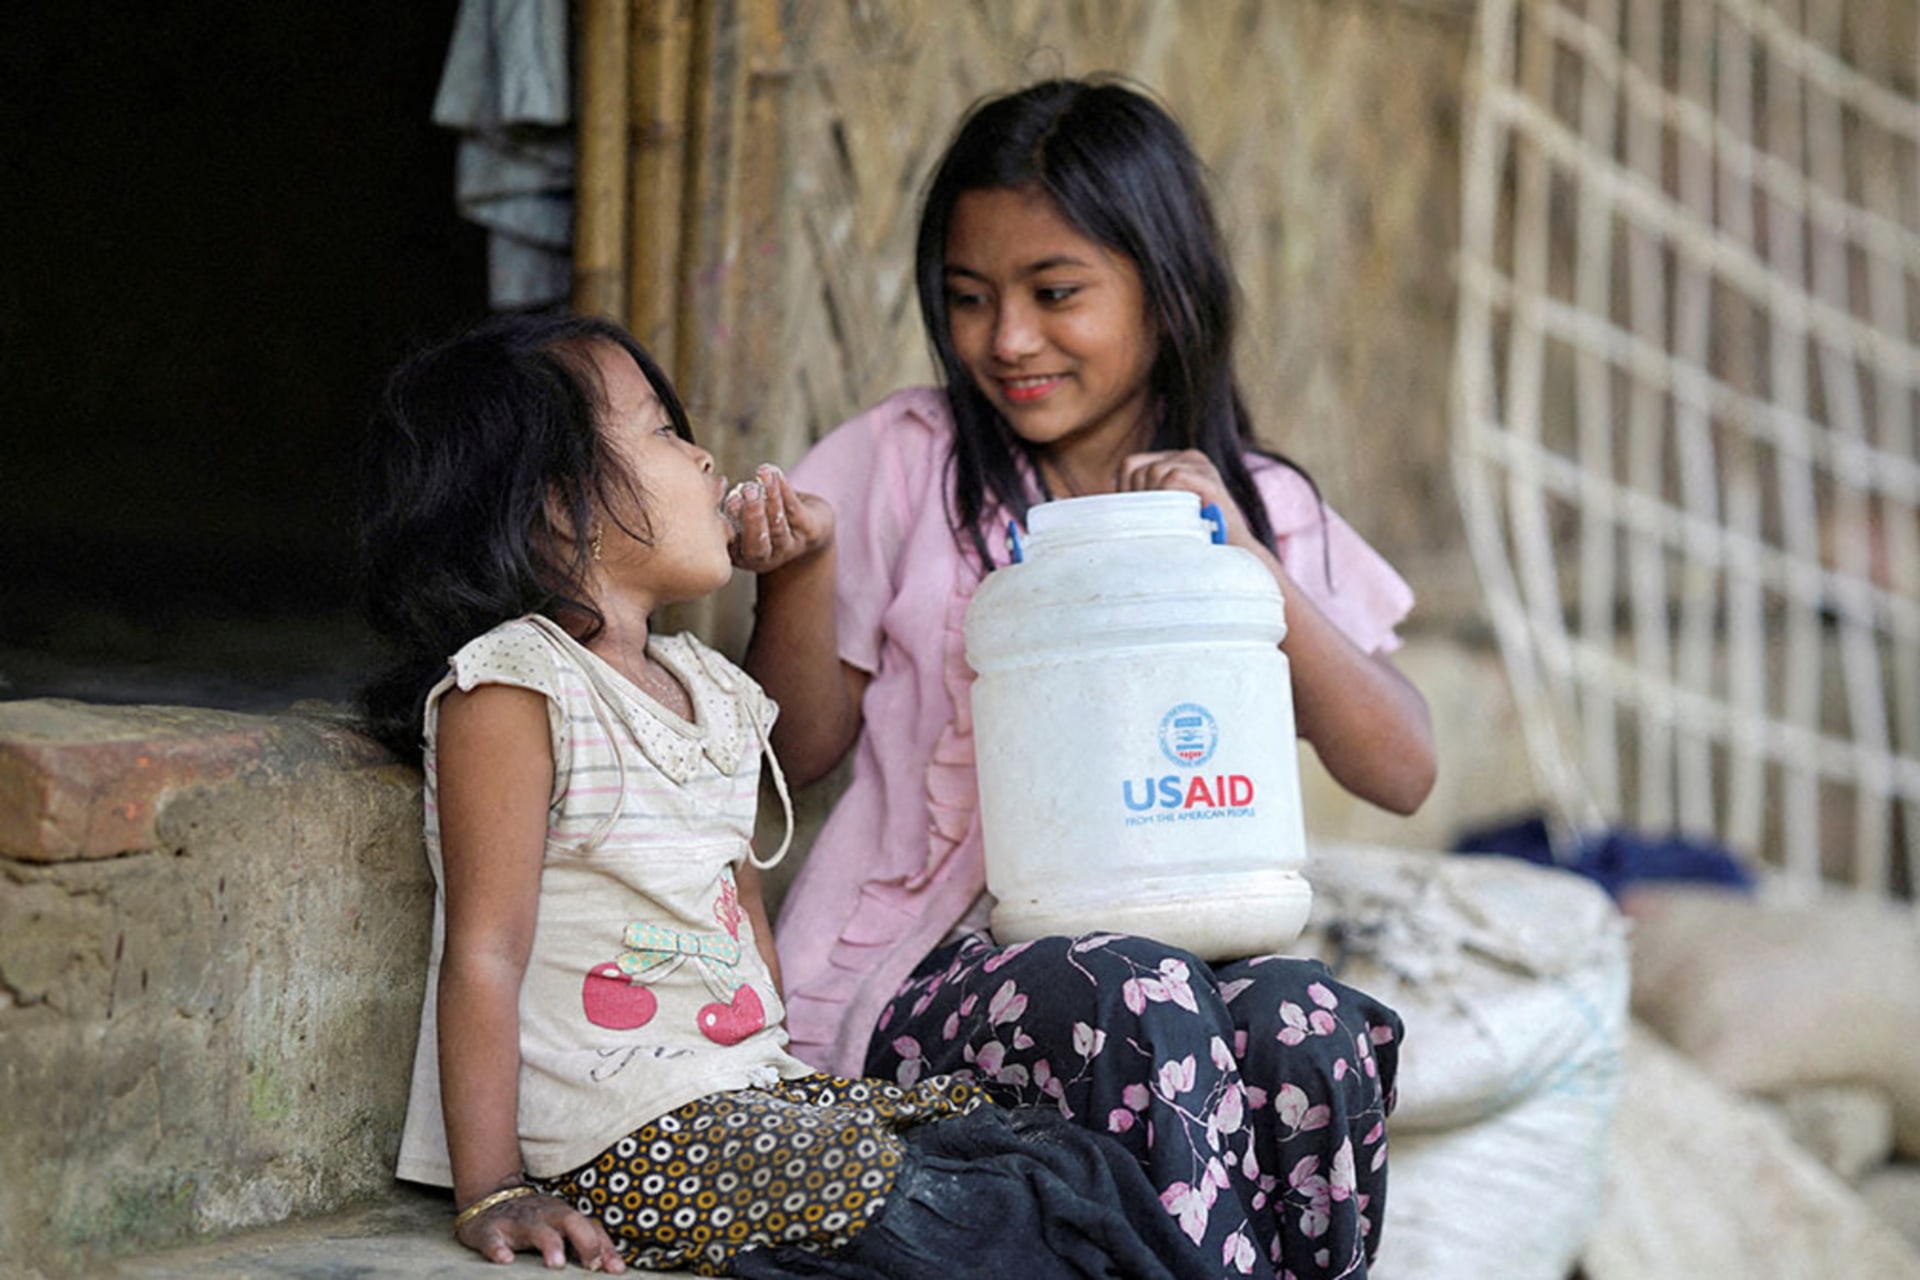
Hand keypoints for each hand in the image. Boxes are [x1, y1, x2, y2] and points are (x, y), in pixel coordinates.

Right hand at [455, 1189, 627, 1271]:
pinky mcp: (490, 1231)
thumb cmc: (536, 1220)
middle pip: (570, 1220)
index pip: (591, 1228)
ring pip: (535, 1228)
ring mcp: (517, 1221)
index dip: (605, 1247)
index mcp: (564, 1215)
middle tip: (591, 1265)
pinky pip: (493, 1239)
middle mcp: (544, 1214)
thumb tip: (618, 1268)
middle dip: (584, 1240)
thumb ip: (588, 1244)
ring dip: (548, 1243)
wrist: (489, 1200)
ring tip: (556, 1263)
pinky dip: (498, 1248)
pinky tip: (505, 1259)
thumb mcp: (562, 1228)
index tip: (616, 1269)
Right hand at [727, 464, 833, 572]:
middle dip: (753, 516)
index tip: (731, 499)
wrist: (806, 526)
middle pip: (758, 543)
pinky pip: (795, 510)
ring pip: (778, 524)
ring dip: (771, 497)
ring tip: (763, 474)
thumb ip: (734, 509)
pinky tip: (773, 472)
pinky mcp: (810, 533)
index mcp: (743, 556)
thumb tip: (719, 488)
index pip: (735, 544)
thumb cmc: (764, 519)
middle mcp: (767, 558)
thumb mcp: (743, 519)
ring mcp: (790, 548)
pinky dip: (783, 488)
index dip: (733, 523)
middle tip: (748, 491)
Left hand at [1119, 450, 1256, 551]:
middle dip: (1138, 499)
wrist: (1231, 555)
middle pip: (1138, 469)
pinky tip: (1180, 517)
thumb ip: (1139, 501)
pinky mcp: (1208, 477)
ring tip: (1169, 522)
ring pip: (1153, 473)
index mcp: (1175, 462)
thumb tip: (1097, 504)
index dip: (1125, 493)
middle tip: (1155, 524)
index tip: (1139, 518)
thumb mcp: (1162, 514)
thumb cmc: (1192, 540)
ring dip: (1153, 502)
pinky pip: (1171, 478)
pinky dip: (1167, 498)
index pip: (1130, 465)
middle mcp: (1188, 457)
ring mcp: (1200, 464)